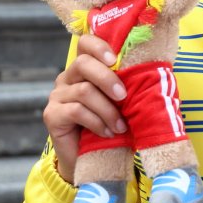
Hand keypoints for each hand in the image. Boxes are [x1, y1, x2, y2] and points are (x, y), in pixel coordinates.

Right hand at [42, 34, 128, 181]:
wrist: (87, 159)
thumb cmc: (108, 126)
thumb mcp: (118, 103)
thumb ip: (124, 86)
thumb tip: (151, 75)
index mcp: (83, 69)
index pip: (85, 44)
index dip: (99, 46)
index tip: (115, 59)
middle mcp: (67, 78)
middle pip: (83, 64)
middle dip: (108, 79)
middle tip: (124, 96)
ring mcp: (57, 96)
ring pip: (84, 91)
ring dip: (107, 110)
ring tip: (119, 127)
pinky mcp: (52, 115)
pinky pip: (76, 110)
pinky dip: (96, 122)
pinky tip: (106, 133)